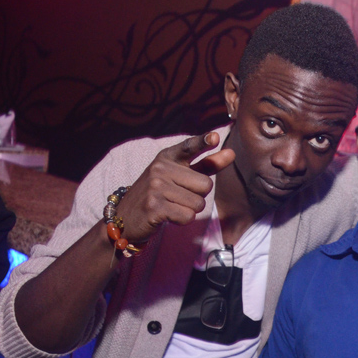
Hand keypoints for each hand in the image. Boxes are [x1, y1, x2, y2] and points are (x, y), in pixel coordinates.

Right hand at [115, 132, 234, 243]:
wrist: (125, 217)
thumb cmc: (159, 194)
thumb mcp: (179, 175)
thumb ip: (206, 165)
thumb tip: (231, 153)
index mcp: (167, 157)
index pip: (189, 147)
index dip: (203, 142)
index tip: (214, 137)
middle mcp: (160, 168)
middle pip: (206, 185)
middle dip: (198, 196)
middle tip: (177, 197)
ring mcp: (156, 187)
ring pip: (198, 203)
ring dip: (190, 210)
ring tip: (171, 206)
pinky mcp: (155, 206)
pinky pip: (188, 216)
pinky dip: (182, 220)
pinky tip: (167, 216)